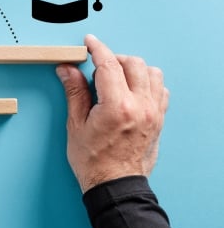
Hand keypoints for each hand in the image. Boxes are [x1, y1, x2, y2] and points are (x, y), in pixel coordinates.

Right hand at [55, 35, 169, 192]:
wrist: (115, 185)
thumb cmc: (93, 161)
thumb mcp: (76, 125)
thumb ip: (75, 93)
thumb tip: (67, 70)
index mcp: (116, 106)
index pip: (108, 65)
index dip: (97, 49)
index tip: (90, 42)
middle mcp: (140, 106)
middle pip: (133, 63)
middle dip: (114, 59)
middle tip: (97, 68)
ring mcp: (154, 112)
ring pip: (151, 73)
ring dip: (133, 69)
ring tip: (116, 79)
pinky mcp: (159, 119)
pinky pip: (160, 89)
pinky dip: (147, 83)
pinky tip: (131, 91)